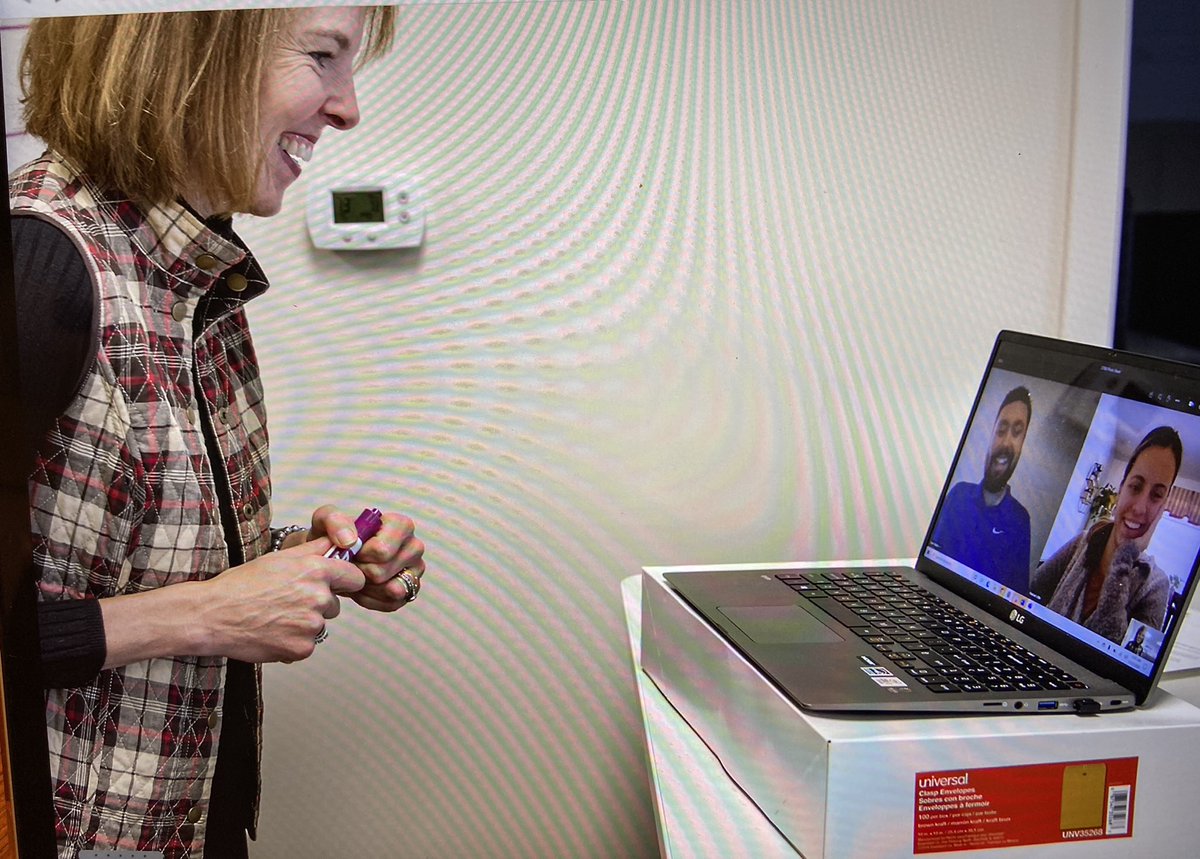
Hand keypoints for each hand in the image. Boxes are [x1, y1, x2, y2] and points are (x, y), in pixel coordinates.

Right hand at [198, 537, 364, 662]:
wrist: (213, 615)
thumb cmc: (241, 585)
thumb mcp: (279, 558)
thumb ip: (313, 550)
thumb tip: (337, 542)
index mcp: (316, 570)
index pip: (355, 578)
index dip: (346, 581)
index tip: (338, 585)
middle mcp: (318, 597)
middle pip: (335, 604)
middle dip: (317, 604)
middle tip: (287, 601)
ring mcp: (311, 624)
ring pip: (319, 624)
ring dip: (304, 623)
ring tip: (276, 616)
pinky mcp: (302, 647)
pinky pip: (307, 644)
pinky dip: (292, 642)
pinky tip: (272, 632)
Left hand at [307, 504, 425, 612]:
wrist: (335, 556)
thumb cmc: (334, 536)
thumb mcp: (326, 520)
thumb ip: (335, 521)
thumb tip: (351, 541)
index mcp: (401, 525)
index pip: (382, 551)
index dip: (360, 555)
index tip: (352, 549)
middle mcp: (414, 546)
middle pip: (381, 573)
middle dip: (360, 572)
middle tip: (352, 563)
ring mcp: (415, 570)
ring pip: (388, 590)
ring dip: (365, 586)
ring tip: (356, 574)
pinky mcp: (410, 590)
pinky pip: (391, 604)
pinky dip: (371, 599)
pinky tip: (361, 588)